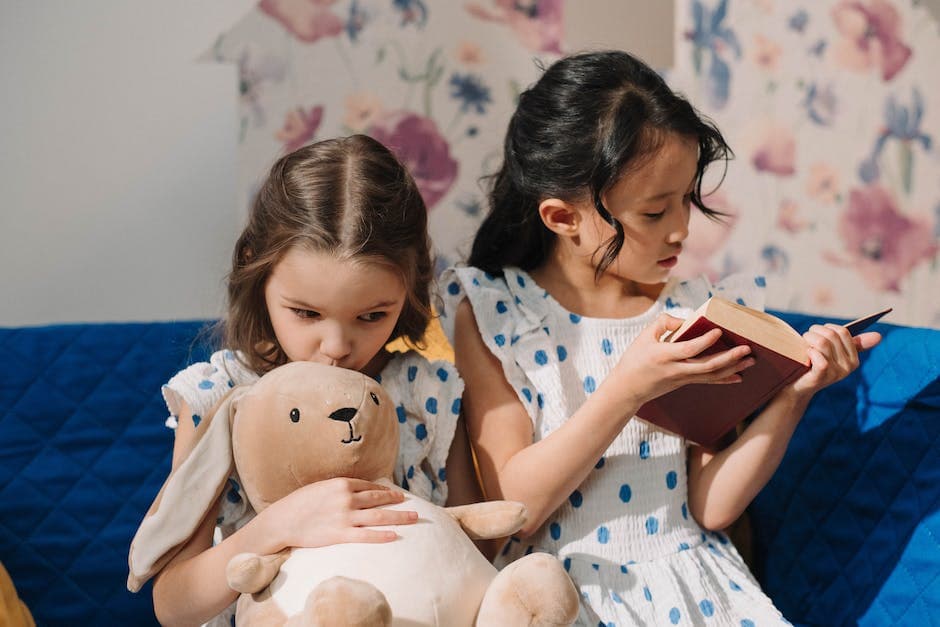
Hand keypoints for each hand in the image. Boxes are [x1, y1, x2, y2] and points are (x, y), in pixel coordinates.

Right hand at [262, 478, 417, 548]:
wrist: (281, 521)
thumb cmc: (297, 504)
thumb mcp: (319, 488)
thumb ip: (338, 489)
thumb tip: (354, 491)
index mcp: (341, 484)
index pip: (369, 486)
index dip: (384, 490)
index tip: (395, 494)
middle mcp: (346, 498)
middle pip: (378, 499)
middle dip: (397, 501)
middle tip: (412, 504)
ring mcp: (345, 517)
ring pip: (379, 516)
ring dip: (398, 516)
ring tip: (413, 518)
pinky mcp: (340, 534)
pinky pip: (366, 535)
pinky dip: (382, 535)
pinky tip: (394, 536)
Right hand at [611, 313, 755, 406]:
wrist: (628, 388)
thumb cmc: (635, 359)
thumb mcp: (644, 336)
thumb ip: (664, 323)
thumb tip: (686, 320)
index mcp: (663, 355)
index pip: (689, 349)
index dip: (705, 341)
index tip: (719, 331)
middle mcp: (675, 369)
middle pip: (707, 365)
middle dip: (729, 357)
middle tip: (746, 349)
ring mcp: (682, 378)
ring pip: (711, 375)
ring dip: (733, 367)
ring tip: (750, 360)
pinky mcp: (685, 382)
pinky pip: (708, 381)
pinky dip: (725, 379)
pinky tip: (739, 376)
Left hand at [788, 325, 881, 395]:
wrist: (799, 387)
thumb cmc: (815, 366)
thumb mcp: (835, 354)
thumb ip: (855, 344)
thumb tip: (879, 336)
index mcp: (853, 359)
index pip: (843, 332)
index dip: (827, 328)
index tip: (817, 333)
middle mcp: (848, 366)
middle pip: (831, 335)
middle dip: (814, 332)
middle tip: (806, 337)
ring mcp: (835, 373)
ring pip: (823, 343)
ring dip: (808, 339)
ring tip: (804, 344)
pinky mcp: (822, 377)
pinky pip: (819, 358)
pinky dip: (809, 351)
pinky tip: (806, 354)